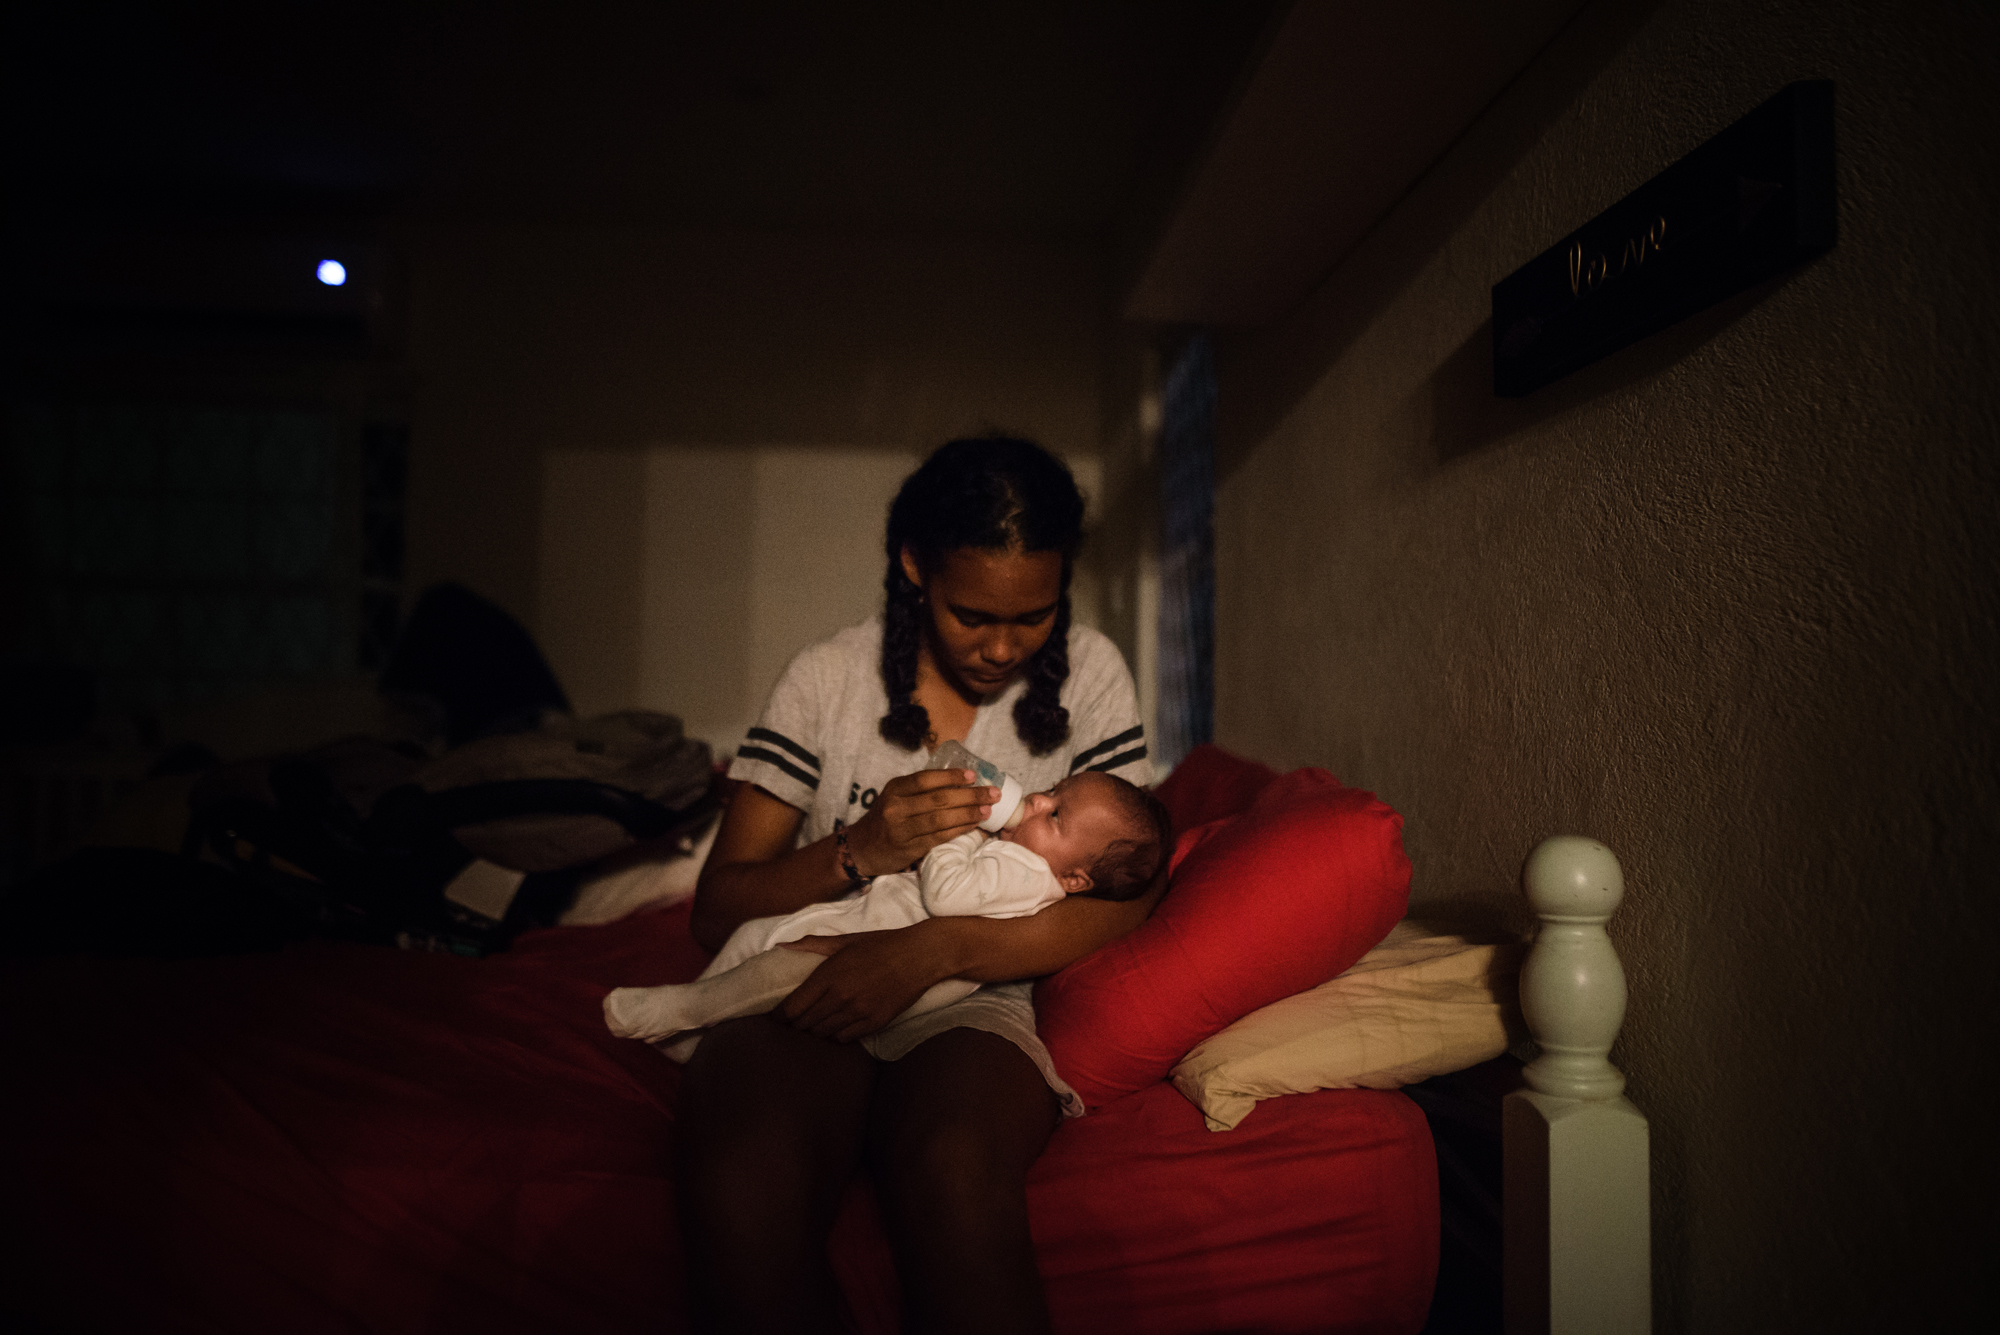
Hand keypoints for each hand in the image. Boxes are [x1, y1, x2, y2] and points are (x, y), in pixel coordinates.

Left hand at [775, 926, 952, 1041]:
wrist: (920, 956)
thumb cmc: (881, 944)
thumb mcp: (846, 940)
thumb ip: (812, 945)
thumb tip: (781, 945)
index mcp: (829, 974)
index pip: (792, 1007)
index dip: (779, 1017)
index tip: (775, 1018)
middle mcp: (840, 996)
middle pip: (804, 1025)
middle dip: (795, 1025)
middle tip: (794, 1023)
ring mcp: (858, 1012)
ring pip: (822, 1034)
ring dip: (815, 1031)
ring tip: (815, 1025)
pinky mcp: (874, 1023)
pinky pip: (843, 1039)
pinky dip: (836, 1035)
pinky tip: (838, 1026)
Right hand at [843, 769, 996, 876]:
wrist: (861, 848)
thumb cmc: (886, 819)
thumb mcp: (896, 797)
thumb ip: (921, 790)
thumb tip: (962, 782)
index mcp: (895, 789)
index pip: (925, 779)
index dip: (951, 776)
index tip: (973, 775)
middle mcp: (896, 807)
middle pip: (938, 799)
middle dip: (970, 795)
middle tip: (993, 793)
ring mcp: (901, 830)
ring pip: (941, 819)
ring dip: (968, 814)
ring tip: (987, 810)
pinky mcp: (908, 849)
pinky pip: (939, 838)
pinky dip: (959, 831)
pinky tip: (974, 827)